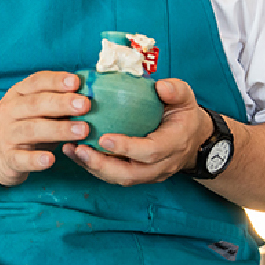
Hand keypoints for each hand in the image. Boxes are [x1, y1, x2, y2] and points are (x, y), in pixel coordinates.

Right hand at [0, 71, 90, 186]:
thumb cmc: (22, 126)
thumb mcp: (33, 109)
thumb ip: (56, 101)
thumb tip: (88, 95)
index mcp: (17, 94)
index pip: (36, 82)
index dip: (56, 81)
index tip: (76, 82)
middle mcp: (9, 111)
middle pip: (35, 104)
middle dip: (62, 103)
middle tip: (85, 105)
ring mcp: (7, 135)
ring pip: (31, 130)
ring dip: (58, 129)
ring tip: (82, 130)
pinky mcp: (8, 159)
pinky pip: (21, 159)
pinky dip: (35, 160)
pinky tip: (51, 160)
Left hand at [60, 78, 210, 185]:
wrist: (192, 137)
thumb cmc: (183, 114)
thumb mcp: (185, 97)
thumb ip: (175, 91)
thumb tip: (160, 86)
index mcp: (174, 144)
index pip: (151, 152)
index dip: (128, 147)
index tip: (104, 138)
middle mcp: (163, 164)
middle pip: (131, 174)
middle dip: (103, 165)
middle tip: (80, 149)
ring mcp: (151, 173)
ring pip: (120, 178)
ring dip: (94, 167)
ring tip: (72, 150)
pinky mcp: (139, 174)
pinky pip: (115, 176)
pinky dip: (94, 166)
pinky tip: (75, 152)